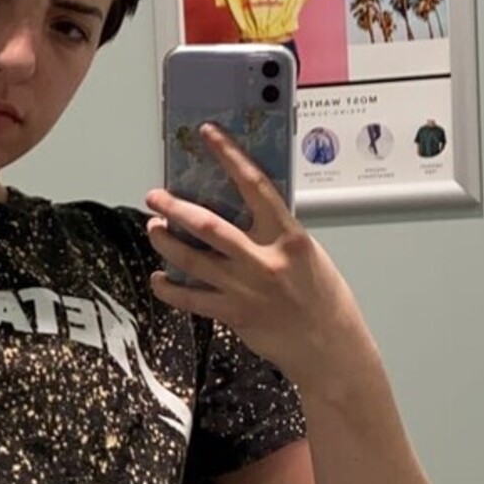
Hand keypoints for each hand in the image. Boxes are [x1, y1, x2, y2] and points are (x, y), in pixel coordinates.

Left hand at [144, 125, 356, 385]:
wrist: (330, 348)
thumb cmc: (324, 299)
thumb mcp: (308, 255)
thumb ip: (276, 234)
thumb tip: (245, 212)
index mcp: (288, 236)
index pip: (255, 185)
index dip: (229, 155)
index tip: (208, 135)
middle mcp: (264, 259)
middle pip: (208, 225)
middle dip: (174, 208)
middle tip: (154, 197)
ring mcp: (246, 288)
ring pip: (192, 259)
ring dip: (166, 243)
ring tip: (154, 229)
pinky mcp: (234, 314)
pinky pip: (191, 298)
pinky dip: (169, 288)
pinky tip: (158, 279)